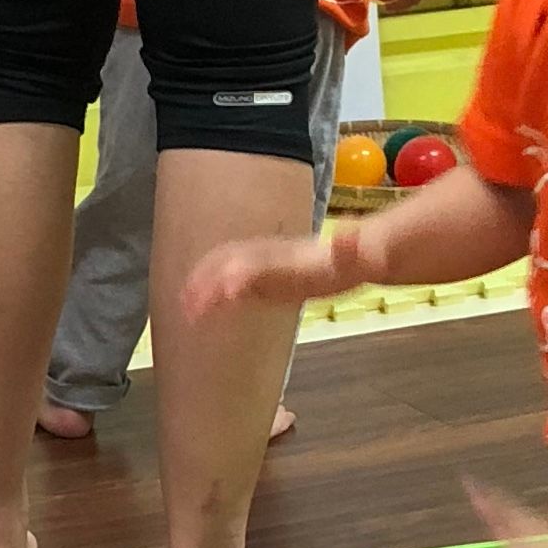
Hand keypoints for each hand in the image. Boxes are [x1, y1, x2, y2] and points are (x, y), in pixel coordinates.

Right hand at [183, 220, 369, 320]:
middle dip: (210, 280)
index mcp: (292, 256)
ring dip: (203, 285)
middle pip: (233, 261)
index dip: (242, 275)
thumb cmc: (359, 258)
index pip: (260, 261)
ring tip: (186, 310)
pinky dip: (212, 293)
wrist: (358, 251)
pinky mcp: (265, 280)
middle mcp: (273, 257)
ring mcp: (266, 267)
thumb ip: (352, 249)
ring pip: (226, 268)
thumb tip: (351, 237)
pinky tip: (201, 310)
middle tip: (190, 308)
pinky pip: (232, 282)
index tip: (226, 293)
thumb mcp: (361, 256)